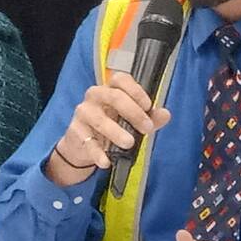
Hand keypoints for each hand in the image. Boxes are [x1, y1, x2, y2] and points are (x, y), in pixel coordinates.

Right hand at [44, 73, 172, 185]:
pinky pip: (88, 142)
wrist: (83, 145)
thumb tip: (165, 114)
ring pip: (99, 119)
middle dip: (134, 113)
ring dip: (116, 132)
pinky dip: (98, 153)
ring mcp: (83, 113)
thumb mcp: (133, 121)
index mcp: (111, 89)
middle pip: (114, 97)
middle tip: (147, 128)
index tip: (148, 105)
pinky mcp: (76, 131)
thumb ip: (150, 117)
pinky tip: (107, 161)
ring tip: (129, 144)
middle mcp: (95, 96)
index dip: (136, 90)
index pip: (121, 79)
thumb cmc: (112, 126)